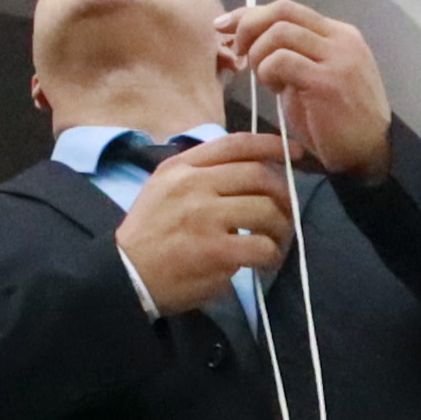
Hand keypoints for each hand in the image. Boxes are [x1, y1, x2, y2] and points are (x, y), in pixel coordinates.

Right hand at [113, 135, 295, 317]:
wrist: (125, 275)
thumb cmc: (147, 235)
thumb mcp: (162, 189)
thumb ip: (198, 175)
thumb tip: (248, 172)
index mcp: (180, 167)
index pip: (234, 144)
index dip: (270, 145)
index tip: (294, 152)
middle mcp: (193, 185)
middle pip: (259, 176)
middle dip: (283, 194)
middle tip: (285, 213)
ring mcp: (205, 217)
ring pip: (266, 210)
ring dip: (281, 228)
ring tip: (276, 241)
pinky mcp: (215, 250)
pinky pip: (261, 246)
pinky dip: (271, 254)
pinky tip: (265, 262)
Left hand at [214, 0, 393, 178]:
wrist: (367, 155)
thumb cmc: (336, 121)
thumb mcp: (313, 76)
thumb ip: (291, 53)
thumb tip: (247, 36)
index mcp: (338, 34)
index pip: (287, 9)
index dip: (249, 14)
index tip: (224, 26)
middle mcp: (341, 39)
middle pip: (281, 11)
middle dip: (247, 26)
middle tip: (237, 52)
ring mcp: (338, 57)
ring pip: (279, 33)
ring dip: (259, 54)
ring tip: (265, 78)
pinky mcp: (329, 81)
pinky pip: (282, 60)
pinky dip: (268, 71)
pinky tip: (276, 89)